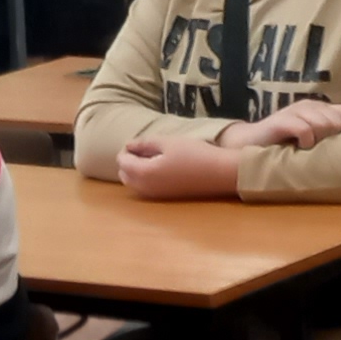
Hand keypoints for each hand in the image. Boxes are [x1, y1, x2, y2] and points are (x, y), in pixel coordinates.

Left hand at [113, 134, 248, 199]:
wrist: (218, 173)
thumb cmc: (194, 154)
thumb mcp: (167, 142)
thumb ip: (144, 143)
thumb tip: (128, 145)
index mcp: (144, 173)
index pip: (122, 161)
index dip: (127, 149)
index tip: (139, 141)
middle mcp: (146, 188)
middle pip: (124, 175)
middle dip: (128, 161)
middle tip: (142, 148)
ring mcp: (156, 196)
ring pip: (134, 184)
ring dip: (136, 170)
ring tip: (151, 156)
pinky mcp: (165, 198)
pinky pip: (145, 189)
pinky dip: (145, 178)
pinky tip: (160, 167)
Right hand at [232, 98, 340, 150]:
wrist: (250, 144)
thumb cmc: (285, 143)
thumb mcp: (312, 139)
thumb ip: (330, 136)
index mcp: (320, 108)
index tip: (336, 145)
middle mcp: (310, 106)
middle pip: (339, 122)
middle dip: (332, 139)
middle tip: (317, 148)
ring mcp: (295, 111)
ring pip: (324, 125)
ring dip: (319, 141)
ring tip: (307, 148)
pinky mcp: (282, 120)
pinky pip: (305, 130)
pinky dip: (306, 142)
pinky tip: (299, 148)